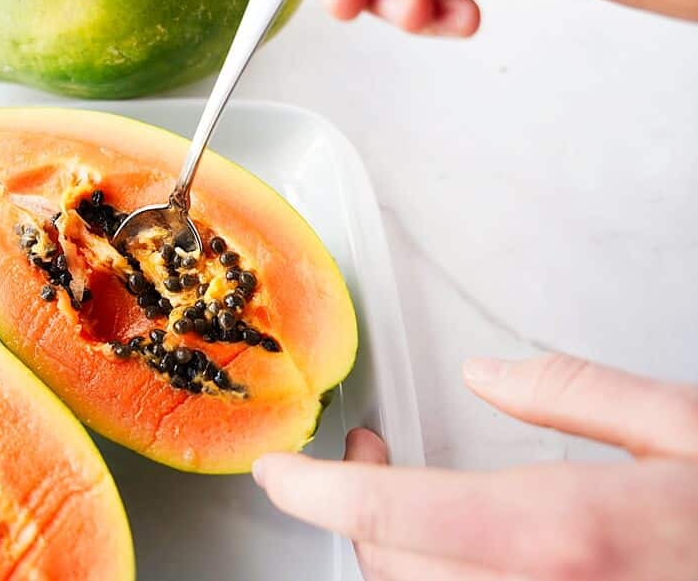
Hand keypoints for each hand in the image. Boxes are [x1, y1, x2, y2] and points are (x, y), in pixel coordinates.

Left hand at [252, 353, 697, 579]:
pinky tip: (459, 549)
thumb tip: (490, 372)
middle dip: (354, 512)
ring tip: (405, 499)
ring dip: (393, 553)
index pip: (391, 514)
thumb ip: (578, 393)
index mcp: (565, 535)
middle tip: (363, 459)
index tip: (277, 472)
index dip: (314, 491)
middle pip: (390, 567)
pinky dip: (439, 577)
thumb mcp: (689, 428)